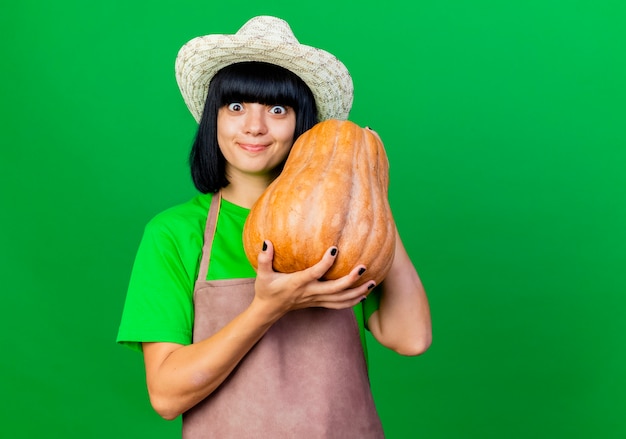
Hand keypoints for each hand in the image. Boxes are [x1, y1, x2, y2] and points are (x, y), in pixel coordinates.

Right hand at [253, 240, 373, 316]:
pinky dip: (353, 301)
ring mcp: (316, 300)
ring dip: (357, 292)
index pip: (314, 273)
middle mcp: (310, 293)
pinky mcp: (319, 303)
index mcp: (298, 284)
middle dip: (350, 280)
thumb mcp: (262, 274)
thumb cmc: (266, 289)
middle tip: (364, 267)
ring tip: (373, 283)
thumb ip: (264, 258)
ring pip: (341, 300)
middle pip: (334, 289)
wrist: (269, 310)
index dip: (325, 263)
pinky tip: (364, 294)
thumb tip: (267, 241)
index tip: (335, 249)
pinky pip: (339, 305)